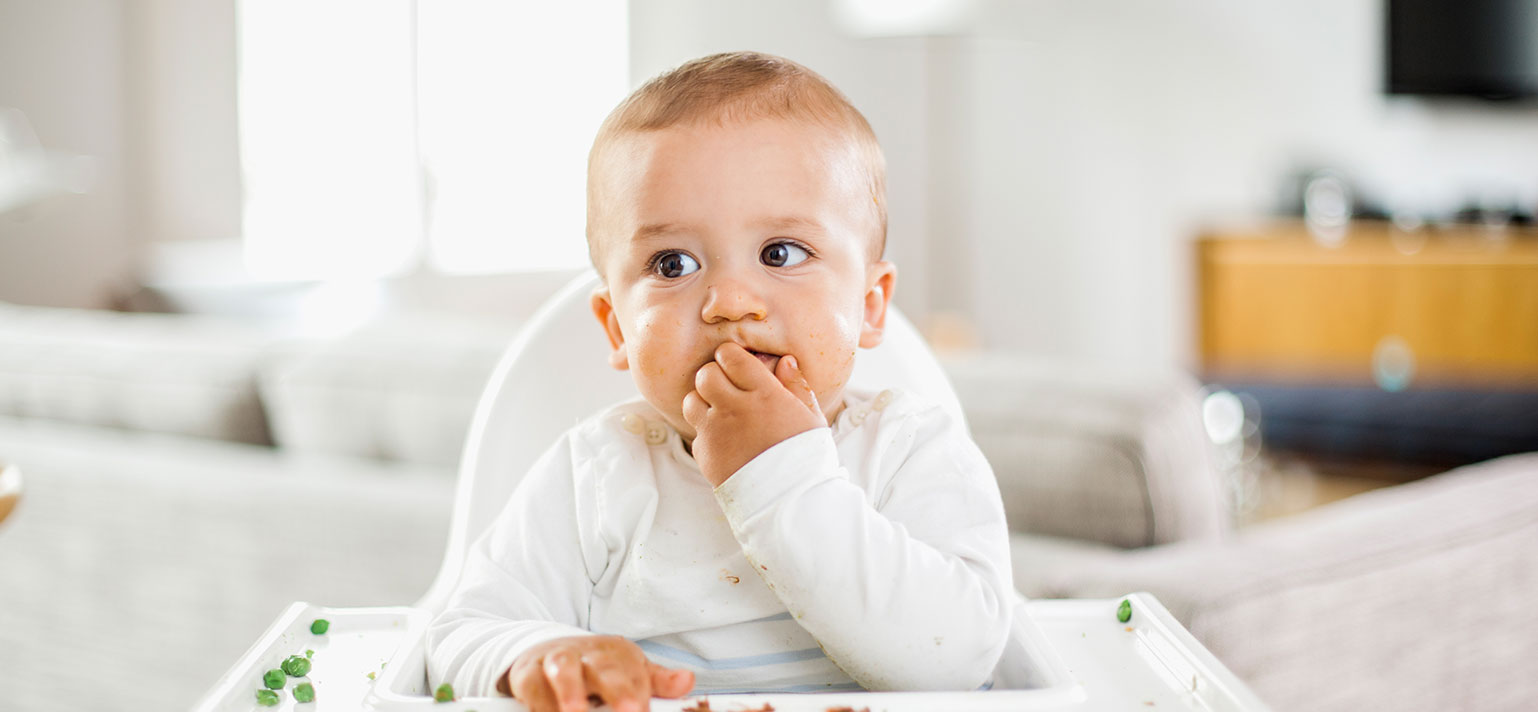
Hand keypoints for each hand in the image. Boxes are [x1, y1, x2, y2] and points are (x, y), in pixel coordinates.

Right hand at [500, 635, 693, 711]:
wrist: (548, 649)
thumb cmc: (597, 668)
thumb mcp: (630, 670)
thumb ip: (657, 680)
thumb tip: (688, 681)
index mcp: (617, 655)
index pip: (634, 672)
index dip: (640, 692)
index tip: (642, 710)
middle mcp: (588, 655)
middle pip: (604, 668)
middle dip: (617, 689)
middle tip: (631, 710)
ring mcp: (557, 661)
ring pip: (564, 670)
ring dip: (570, 691)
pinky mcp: (529, 673)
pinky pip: (533, 685)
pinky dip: (540, 702)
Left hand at [682, 343, 825, 486]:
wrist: (790, 502)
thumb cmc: (806, 459)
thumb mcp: (812, 419)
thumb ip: (797, 386)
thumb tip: (785, 361)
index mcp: (764, 395)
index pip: (730, 356)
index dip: (731, 356)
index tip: (738, 365)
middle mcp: (735, 409)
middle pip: (705, 374)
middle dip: (715, 376)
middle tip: (728, 387)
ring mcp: (716, 432)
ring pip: (691, 400)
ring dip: (704, 402)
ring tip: (722, 413)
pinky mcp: (705, 454)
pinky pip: (696, 432)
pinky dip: (707, 433)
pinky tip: (726, 441)